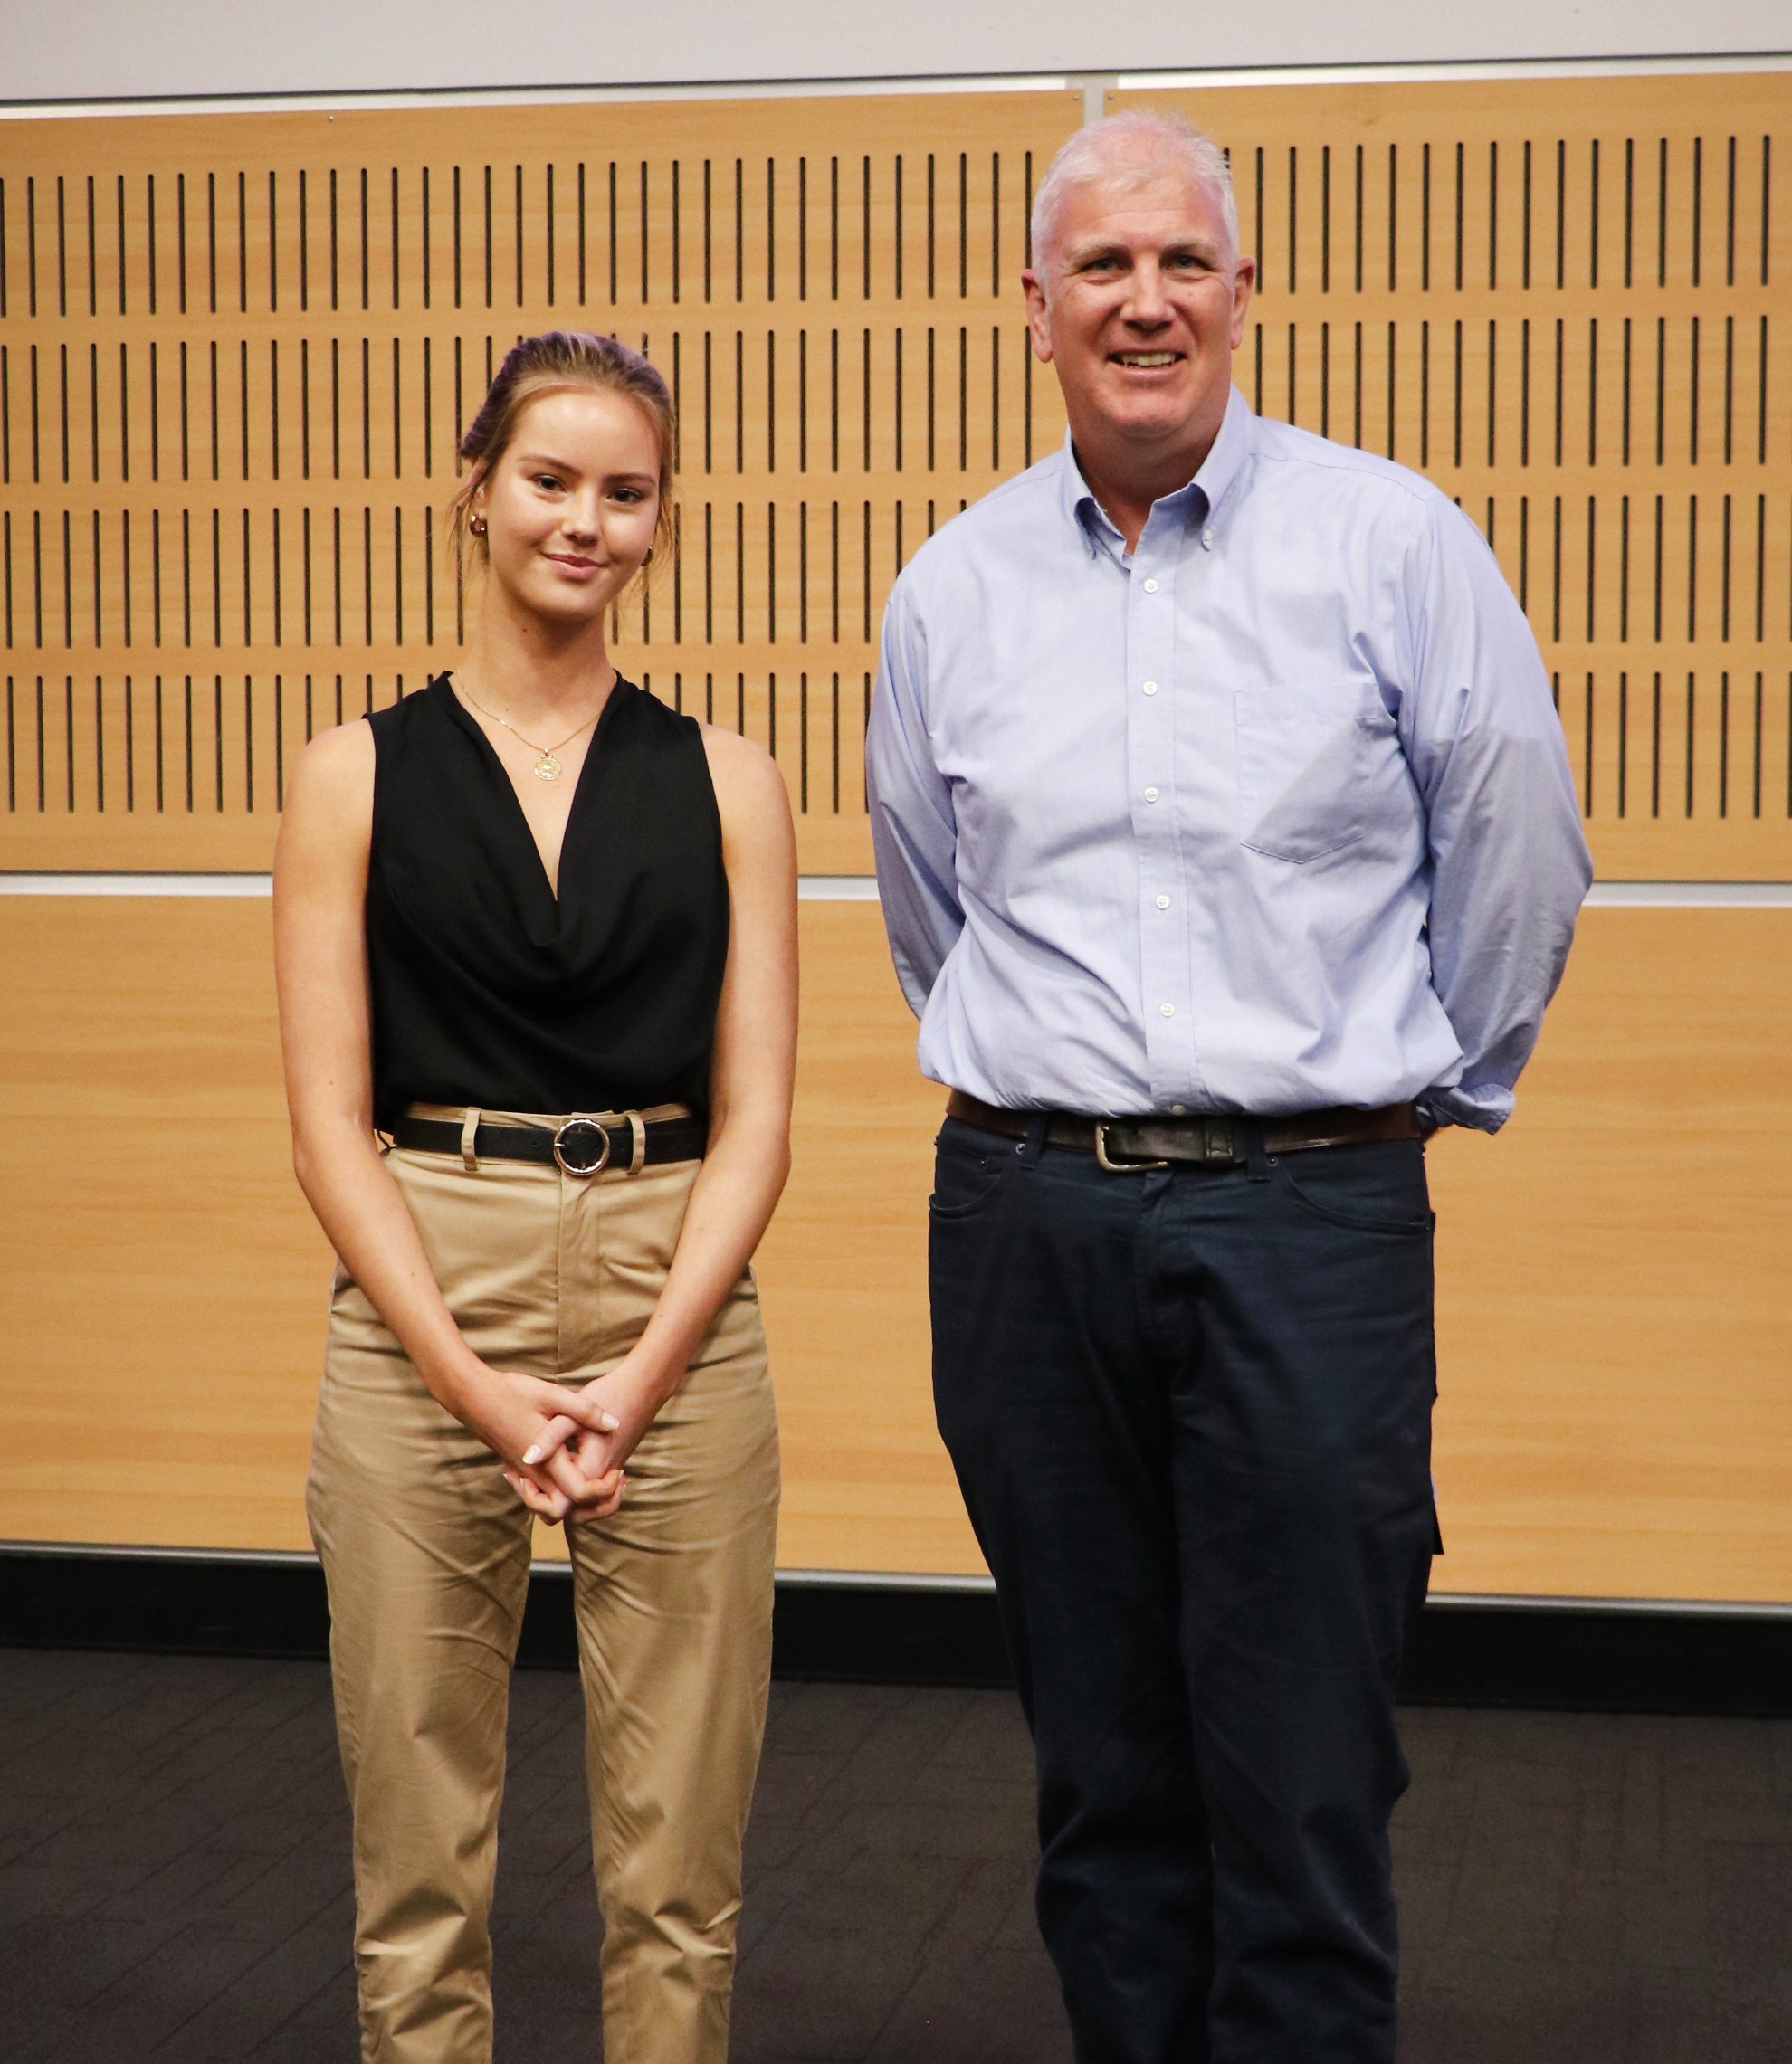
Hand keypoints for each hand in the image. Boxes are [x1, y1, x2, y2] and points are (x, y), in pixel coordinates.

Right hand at [453, 1366, 622, 1523]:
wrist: (470, 1395)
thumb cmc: (511, 1393)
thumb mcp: (553, 1395)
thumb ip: (585, 1411)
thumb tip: (614, 1424)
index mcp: (547, 1460)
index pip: (578, 1495)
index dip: (602, 1490)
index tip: (618, 1470)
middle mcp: (534, 1473)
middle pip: (561, 1511)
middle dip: (588, 1504)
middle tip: (608, 1479)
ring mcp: (523, 1473)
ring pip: (547, 1505)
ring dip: (570, 1498)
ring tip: (592, 1473)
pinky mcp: (517, 1467)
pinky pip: (538, 1491)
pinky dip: (554, 1487)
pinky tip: (568, 1461)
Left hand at [519, 1348, 673, 1504]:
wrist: (643, 1388)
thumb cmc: (608, 1396)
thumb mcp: (572, 1413)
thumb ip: (550, 1438)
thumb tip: (527, 1459)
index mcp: (591, 1468)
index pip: (565, 1506)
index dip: (539, 1500)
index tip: (525, 1478)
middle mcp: (603, 1477)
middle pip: (577, 1515)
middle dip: (551, 1507)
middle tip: (530, 1485)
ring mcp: (611, 1474)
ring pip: (589, 1508)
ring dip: (568, 1504)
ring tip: (545, 1484)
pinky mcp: (613, 1467)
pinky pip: (596, 1494)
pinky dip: (582, 1495)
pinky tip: (565, 1471)